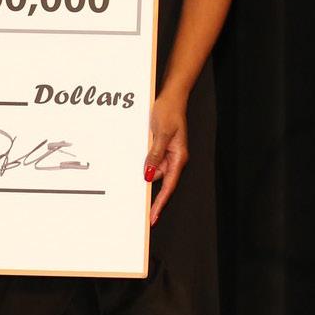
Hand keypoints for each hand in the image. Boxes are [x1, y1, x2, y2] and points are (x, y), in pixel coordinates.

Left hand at [144, 92, 188, 225]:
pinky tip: (135, 161)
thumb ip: (155, 155)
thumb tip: (148, 174)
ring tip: (137, 161)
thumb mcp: (161, 134)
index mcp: (178, 158)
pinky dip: (143, 161)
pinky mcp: (159, 147)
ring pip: (152, 169)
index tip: (153, 216)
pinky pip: (149, 159)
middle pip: (158, 179)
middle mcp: (173, 158)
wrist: (171, 98)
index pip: (169, 186)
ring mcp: (166, 153)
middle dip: (147, 187)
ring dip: (143, 168)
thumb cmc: (169, 112)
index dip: (160, 203)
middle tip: (136, 205)